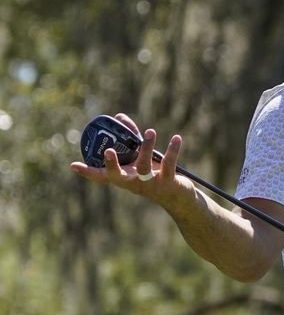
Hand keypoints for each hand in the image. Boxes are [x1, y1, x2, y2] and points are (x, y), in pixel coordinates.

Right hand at [69, 113, 192, 201]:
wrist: (179, 197)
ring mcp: (150, 184)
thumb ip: (131, 138)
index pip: (102, 177)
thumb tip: (119, 117)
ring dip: (147, 147)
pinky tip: (176, 138)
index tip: (73, 165)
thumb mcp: (141, 158)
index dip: (88, 172)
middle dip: (111, 165)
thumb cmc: (156, 174)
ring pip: (145, 167)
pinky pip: (169, 164)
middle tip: (107, 151)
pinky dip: (172, 150)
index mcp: (124, 177)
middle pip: (118, 177)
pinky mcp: (168, 182)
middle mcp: (133, 182)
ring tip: (150, 131)